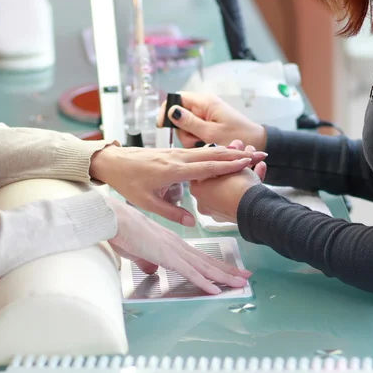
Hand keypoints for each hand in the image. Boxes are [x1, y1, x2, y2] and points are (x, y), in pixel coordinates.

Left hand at [90, 144, 265, 226]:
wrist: (112, 161)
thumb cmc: (127, 181)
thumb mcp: (146, 202)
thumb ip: (171, 212)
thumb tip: (192, 222)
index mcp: (173, 170)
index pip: (208, 167)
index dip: (230, 165)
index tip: (248, 163)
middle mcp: (178, 158)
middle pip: (214, 155)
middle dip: (238, 154)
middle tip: (259, 154)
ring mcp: (176, 152)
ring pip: (208, 150)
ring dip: (229, 150)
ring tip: (248, 151)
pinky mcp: (173, 152)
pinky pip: (198, 150)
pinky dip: (215, 151)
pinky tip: (224, 151)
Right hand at [106, 198, 250, 293]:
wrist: (114, 220)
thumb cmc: (122, 232)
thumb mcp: (137, 252)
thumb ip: (146, 261)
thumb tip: (152, 270)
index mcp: (171, 243)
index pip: (198, 257)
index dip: (215, 265)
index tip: (229, 270)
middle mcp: (178, 245)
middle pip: (207, 261)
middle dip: (228, 270)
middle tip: (245, 277)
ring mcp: (174, 251)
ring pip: (204, 267)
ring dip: (223, 277)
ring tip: (240, 283)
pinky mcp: (167, 257)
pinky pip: (190, 272)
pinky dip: (204, 282)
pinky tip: (216, 290)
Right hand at [156, 92, 266, 150]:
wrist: (258, 143)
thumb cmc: (238, 137)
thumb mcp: (211, 133)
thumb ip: (190, 123)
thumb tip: (171, 111)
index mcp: (205, 102)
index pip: (177, 98)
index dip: (167, 110)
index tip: (162, 125)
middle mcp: (204, 105)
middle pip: (180, 115)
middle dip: (183, 131)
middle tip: (194, 141)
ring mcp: (206, 115)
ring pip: (186, 126)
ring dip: (190, 138)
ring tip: (204, 145)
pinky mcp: (209, 124)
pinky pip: (195, 131)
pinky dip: (197, 140)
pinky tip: (206, 146)